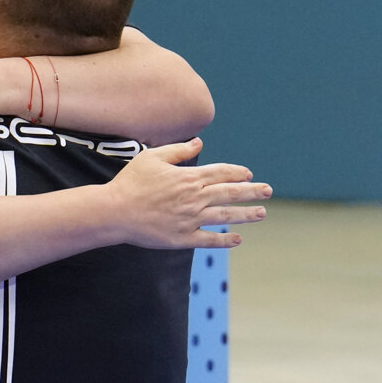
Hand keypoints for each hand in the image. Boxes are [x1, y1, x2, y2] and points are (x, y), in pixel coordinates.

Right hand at [108, 138, 271, 248]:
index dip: (237, 173)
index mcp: (189, 178)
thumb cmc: (131, 182)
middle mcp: (195, 198)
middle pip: (230, 193)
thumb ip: (178, 151)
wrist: (115, 211)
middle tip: (268, 191)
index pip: (222, 173)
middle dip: (252, 191)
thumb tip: (199, 143)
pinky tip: (237, 239)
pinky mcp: (183, 238)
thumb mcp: (152, 158)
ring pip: (225, 216)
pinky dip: (225, 240)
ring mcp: (191, 219)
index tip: (248, 174)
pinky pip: (209, 240)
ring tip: (261, 213)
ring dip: (246, 215)